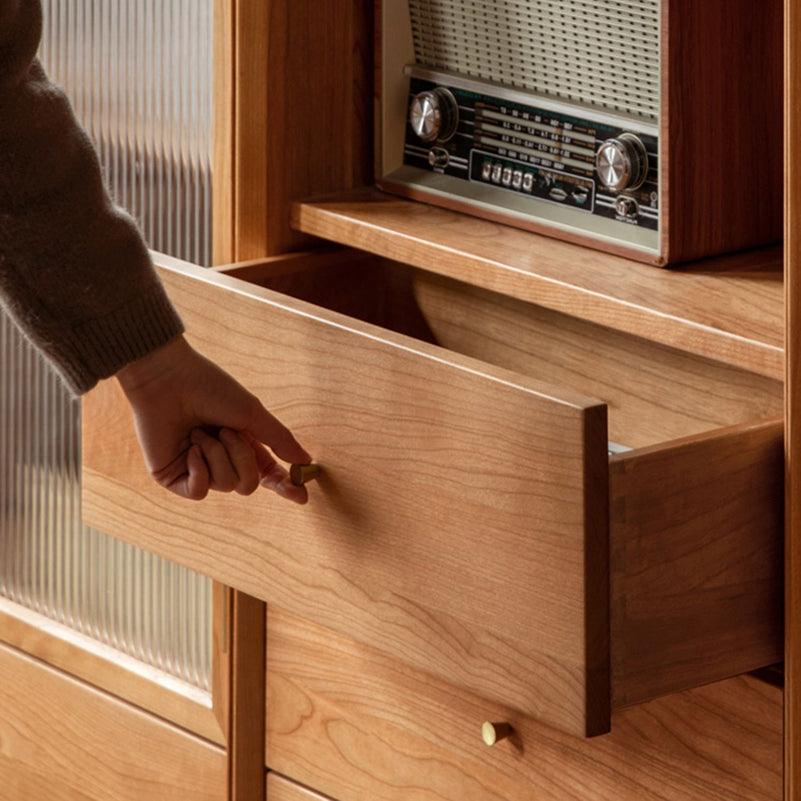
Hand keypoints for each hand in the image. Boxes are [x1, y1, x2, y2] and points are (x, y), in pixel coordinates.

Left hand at [116, 335, 310, 501]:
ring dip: (217, 454)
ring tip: (200, 431)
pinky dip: (199, 469)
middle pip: (248, 484)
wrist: (168, 379)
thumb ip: (279, 440)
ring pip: (225, 485)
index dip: (285, 486)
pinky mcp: (174, 478)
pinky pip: (199, 492)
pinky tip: (190, 448)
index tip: (302, 496)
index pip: (268, 475)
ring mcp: (197, 470)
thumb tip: (306, 461)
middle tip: (227, 431)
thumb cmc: (210, 388)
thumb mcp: (252, 413)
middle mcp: (221, 459)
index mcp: (243, 444)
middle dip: (242, 458)